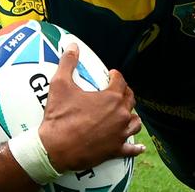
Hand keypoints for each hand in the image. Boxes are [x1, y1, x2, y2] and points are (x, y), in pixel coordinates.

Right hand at [38, 43, 144, 171]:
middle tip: (118, 91)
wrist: (54, 149)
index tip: (112, 74)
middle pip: (130, 100)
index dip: (116, 76)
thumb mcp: (60, 85)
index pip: (121, 81)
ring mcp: (120, 133)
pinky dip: (136, 148)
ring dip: (132, 117)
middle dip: (125, 93)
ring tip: (128, 114)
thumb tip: (73, 46)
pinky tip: (140, 148)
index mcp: (111, 98)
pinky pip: (131, 149)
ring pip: (134, 122)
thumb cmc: (59, 117)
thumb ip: (67, 63)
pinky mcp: (115, 150)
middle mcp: (120, 115)